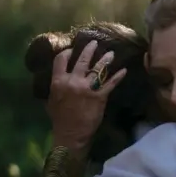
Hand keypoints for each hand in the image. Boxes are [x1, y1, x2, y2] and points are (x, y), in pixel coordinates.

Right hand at [47, 40, 125, 157]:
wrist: (71, 133)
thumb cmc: (59, 119)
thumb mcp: (51, 101)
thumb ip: (56, 87)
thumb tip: (58, 80)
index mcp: (58, 82)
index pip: (60, 61)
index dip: (66, 53)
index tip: (71, 49)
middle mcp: (73, 81)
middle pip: (82, 61)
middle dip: (89, 50)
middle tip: (94, 42)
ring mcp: (87, 88)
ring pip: (97, 69)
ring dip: (105, 60)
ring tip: (111, 53)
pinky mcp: (100, 96)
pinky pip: (110, 83)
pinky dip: (118, 76)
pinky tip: (124, 70)